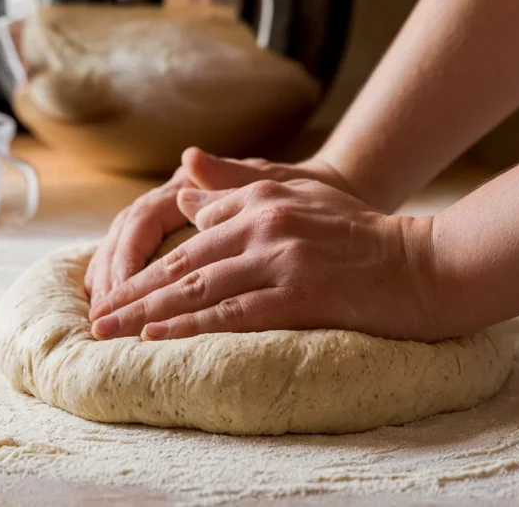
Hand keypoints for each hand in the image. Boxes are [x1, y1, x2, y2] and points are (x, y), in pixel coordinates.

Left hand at [88, 179, 445, 341]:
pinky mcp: (299, 293)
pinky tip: (157, 337)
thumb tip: (183, 181)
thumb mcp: (298, 194)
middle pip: (182, 261)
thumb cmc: (362, 234)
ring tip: (108, 330)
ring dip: (146, 312)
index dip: (147, 260)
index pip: (189, 231)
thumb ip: (238, 186)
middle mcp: (265, 223)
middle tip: (95, 314)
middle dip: (132, 290)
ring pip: (197, 287)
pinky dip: (189, 326)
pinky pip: (232, 313)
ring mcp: (281, 258)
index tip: (115, 283)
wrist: (423, 264)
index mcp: (261, 199)